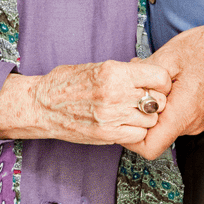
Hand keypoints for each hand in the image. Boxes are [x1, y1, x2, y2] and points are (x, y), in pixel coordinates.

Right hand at [0, 58, 172, 146]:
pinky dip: (135, 131)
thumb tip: (149, 77)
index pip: (159, 78)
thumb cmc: (67, 84)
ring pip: (150, 121)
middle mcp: (115, 93)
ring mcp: (111, 115)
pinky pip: (137, 135)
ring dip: (145, 119)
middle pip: (158, 101)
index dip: (161, 83)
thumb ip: (125, 73)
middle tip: (145, 102)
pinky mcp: (107, 134)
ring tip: (132, 114)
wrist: (41, 105)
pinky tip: (125, 125)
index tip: (155, 86)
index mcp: (114, 71)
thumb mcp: (98, 67)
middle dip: (156, 102)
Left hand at [135, 0, 203, 159]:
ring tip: (158, 80)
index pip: (149, 149)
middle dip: (142, 112)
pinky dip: (169, 102)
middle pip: (155, 134)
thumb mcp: (168, 56)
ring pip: (166, 123)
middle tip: (139, 88)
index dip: (131, 139)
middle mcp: (192, 124)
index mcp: (182, 114)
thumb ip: (144, 76)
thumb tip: (126, 83)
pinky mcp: (202, 115)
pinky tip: (171, 81)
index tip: (126, 119)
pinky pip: (178, 116)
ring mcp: (199, 121)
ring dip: (156, 104)